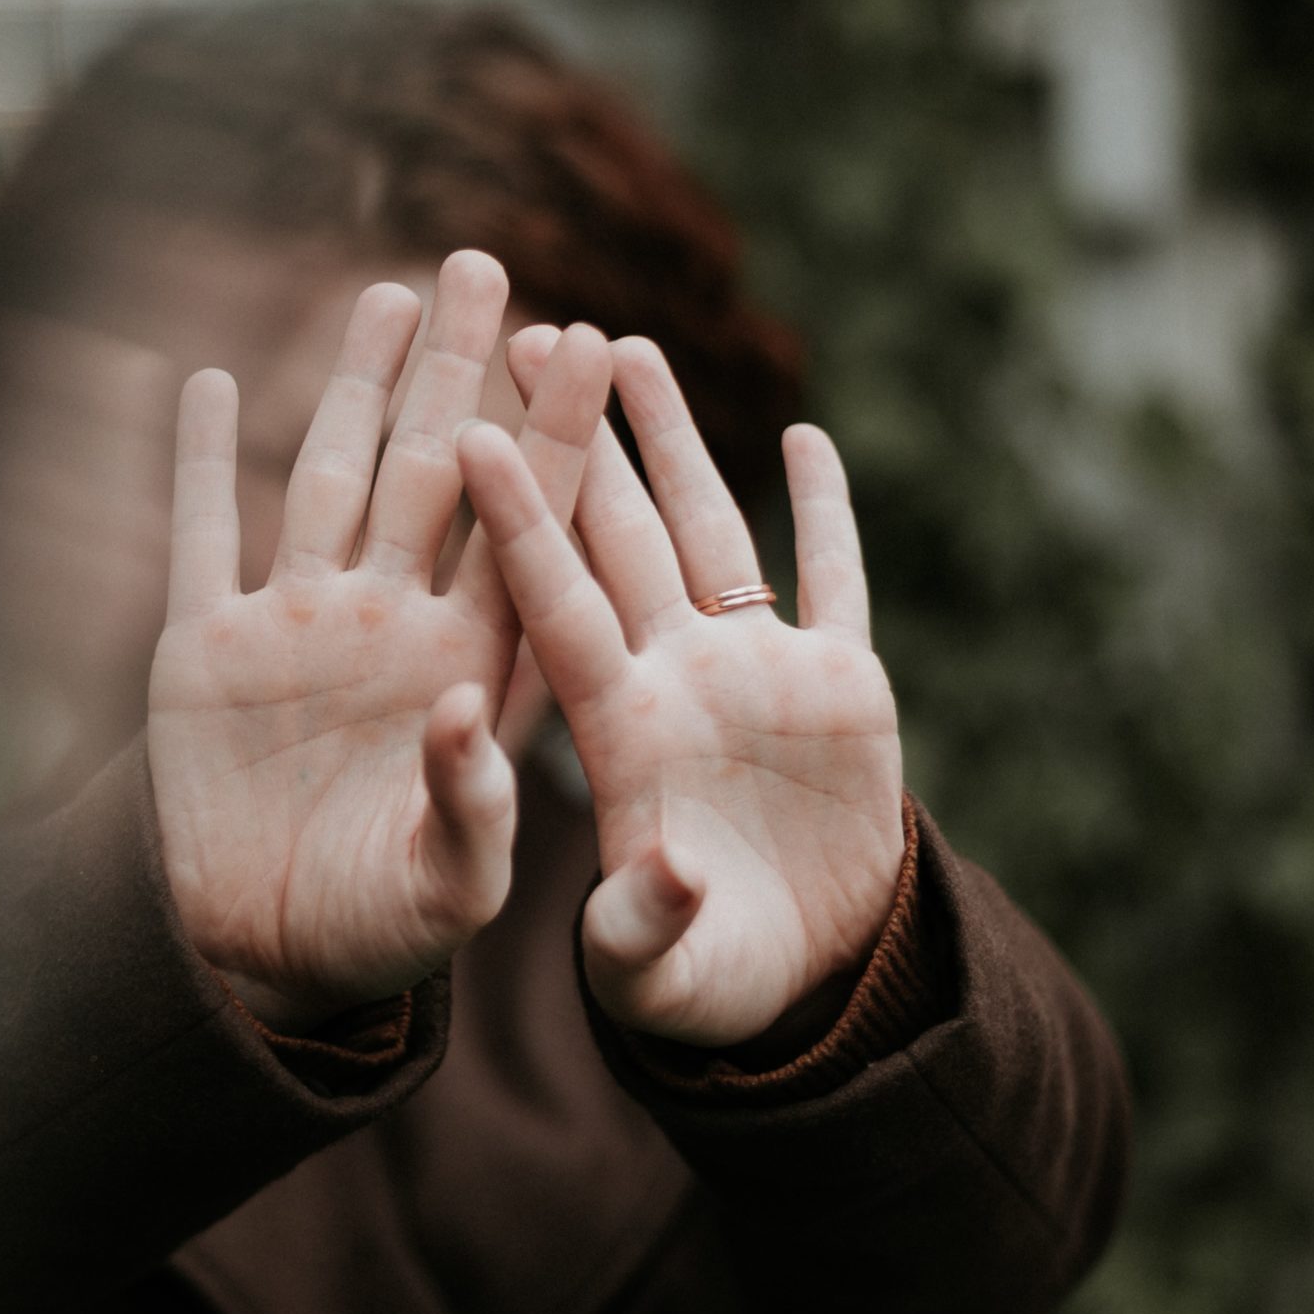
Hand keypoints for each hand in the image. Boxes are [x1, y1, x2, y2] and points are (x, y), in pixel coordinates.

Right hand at [147, 252, 613, 1031]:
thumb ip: (474, 809)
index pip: (526, 530)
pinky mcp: (205, 651)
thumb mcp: (449, 890)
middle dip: (461, 371)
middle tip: (488, 266)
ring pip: (332, 478)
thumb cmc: (383, 934)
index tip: (597, 344)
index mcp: (471, 668)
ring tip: (390, 293)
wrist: (264, 961)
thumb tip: (468, 714)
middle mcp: (393, 625)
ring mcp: (299, 628)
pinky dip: (202, 462)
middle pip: (435, 473)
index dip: (557, 437)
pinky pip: (203, 536)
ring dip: (356, 387)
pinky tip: (213, 382)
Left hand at [459, 333, 904, 1047]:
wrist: (795, 983)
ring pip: (708, 527)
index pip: (555, 604)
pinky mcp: (841, 688)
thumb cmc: (697, 984)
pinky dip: (827, 512)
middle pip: (615, 532)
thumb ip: (644, 926)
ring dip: (673, 439)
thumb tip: (666, 871)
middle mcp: (675, 678)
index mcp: (618, 731)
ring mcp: (755, 674)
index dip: (520, 521)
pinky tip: (805, 437)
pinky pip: (835, 580)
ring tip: (631, 345)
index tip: (472, 432)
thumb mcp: (655, 975)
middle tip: (528, 329)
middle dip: (579, 433)